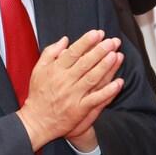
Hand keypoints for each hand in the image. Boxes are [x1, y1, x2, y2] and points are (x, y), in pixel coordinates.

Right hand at [16, 30, 123, 150]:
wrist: (37, 121)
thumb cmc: (38, 94)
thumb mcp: (38, 70)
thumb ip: (50, 52)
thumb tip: (65, 40)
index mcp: (55, 70)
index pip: (73, 53)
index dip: (86, 42)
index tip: (97, 33)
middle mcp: (64, 81)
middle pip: (85, 63)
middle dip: (100, 51)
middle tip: (112, 42)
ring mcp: (73, 95)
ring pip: (92, 78)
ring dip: (105, 67)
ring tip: (116, 55)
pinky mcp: (79, 109)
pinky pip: (96, 98)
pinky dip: (108, 91)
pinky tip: (118, 82)